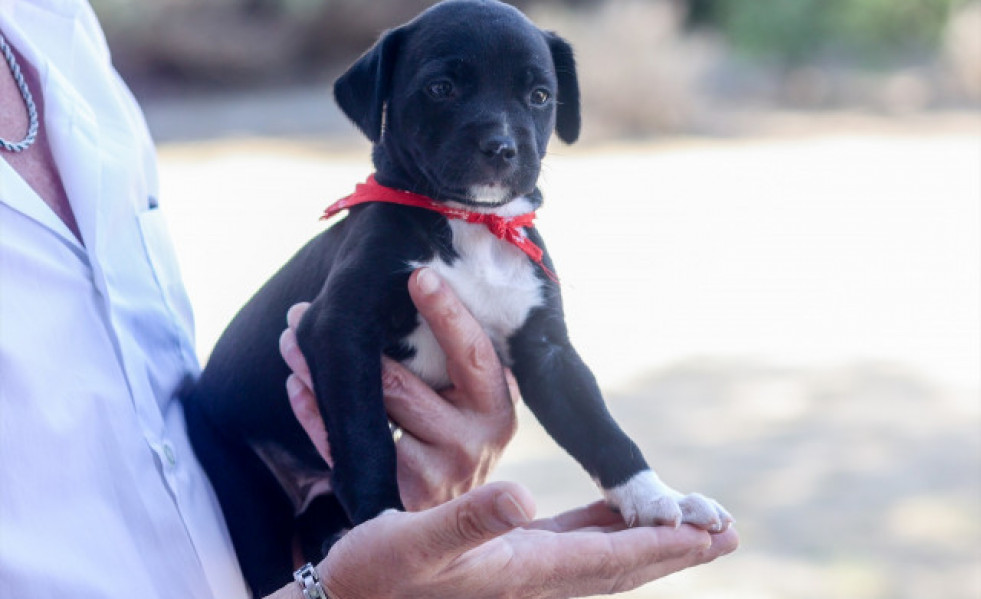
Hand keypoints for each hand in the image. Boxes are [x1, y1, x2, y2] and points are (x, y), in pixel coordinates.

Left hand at [279, 267, 517, 509]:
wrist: (458, 526)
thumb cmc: (460, 436)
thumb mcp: (476, 402)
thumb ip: (459, 362)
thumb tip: (416, 287)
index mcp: (497, 408)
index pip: (473, 353)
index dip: (447, 314)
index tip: (418, 276)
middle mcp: (473, 443)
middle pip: (401, 385)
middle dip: (353, 342)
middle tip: (308, 309)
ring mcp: (435, 475)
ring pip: (366, 414)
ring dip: (321, 375)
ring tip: (291, 340)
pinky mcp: (399, 497)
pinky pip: (346, 448)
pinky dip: (316, 415)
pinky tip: (299, 386)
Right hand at [319, 481, 738, 598]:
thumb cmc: (374, 575)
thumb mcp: (414, 544)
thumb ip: (467, 522)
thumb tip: (520, 497)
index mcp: (522, 574)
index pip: (608, 559)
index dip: (660, 545)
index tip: (709, 533)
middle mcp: (534, 581)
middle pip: (622, 565)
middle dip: (676, 549)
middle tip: (728, 533)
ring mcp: (525, 573)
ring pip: (605, 557)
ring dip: (651, 541)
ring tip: (693, 525)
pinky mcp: (510, 559)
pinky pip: (575, 545)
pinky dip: (607, 529)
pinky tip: (616, 514)